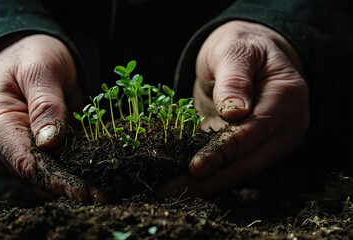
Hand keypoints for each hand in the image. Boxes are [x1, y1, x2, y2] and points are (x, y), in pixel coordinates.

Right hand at [0, 34, 102, 201]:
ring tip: (107, 186)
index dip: (59, 182)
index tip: (88, 193)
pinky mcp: (35, 156)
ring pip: (49, 179)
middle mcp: (1, 150)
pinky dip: (77, 171)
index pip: (29, 164)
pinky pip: (56, 169)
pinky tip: (98, 172)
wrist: (25, 57)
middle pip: (39, 178)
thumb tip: (50, 142)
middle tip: (106, 195)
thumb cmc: (29, 56)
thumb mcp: (39, 69)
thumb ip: (45, 103)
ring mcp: (17, 157)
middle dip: (73, 187)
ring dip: (77, 181)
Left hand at [158, 21, 308, 197]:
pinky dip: (213, 176)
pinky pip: (237, 166)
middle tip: (173, 190)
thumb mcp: (233, 49)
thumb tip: (234, 112)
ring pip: (243, 170)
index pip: (255, 131)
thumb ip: (234, 77)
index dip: (225, 152)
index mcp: (287, 95)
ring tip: (173, 191)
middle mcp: (288, 123)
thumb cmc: (240, 47)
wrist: (248, 53)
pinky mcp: (259, 147)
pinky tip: (187, 184)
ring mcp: (275, 139)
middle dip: (212, 179)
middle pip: (251, 160)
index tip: (196, 168)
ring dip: (209, 184)